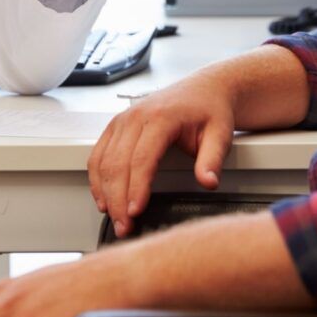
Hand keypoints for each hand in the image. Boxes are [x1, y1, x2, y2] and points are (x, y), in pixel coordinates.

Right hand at [87, 70, 235, 236]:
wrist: (204, 89)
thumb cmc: (211, 109)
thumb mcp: (220, 134)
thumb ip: (212, 160)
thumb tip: (208, 182)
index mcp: (161, 117)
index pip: (142, 159)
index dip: (136, 188)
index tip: (136, 212)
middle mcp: (137, 116)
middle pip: (117, 163)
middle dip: (118, 199)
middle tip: (124, 227)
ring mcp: (124, 119)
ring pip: (103, 160)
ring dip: (104, 192)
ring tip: (113, 218)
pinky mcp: (117, 125)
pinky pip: (98, 153)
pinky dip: (97, 178)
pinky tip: (103, 197)